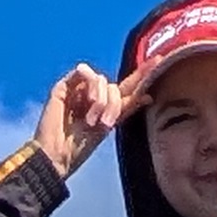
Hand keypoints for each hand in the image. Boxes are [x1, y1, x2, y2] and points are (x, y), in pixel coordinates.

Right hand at [32, 61, 144, 176]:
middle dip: (115, 103)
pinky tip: (87, 101)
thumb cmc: (79, 147)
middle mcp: (94, 95)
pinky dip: (89, 84)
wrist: (57, 155)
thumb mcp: (109, 126)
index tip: (159, 61)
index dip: (142, 74)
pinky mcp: (64, 86)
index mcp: (107, 105)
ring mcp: (79, 90)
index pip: (127, 86)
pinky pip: (83, 71)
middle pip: (116, 85)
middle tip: (106, 122)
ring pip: (101, 79)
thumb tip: (148, 96)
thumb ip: (126, 107)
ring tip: (92, 118)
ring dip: (101, 100)